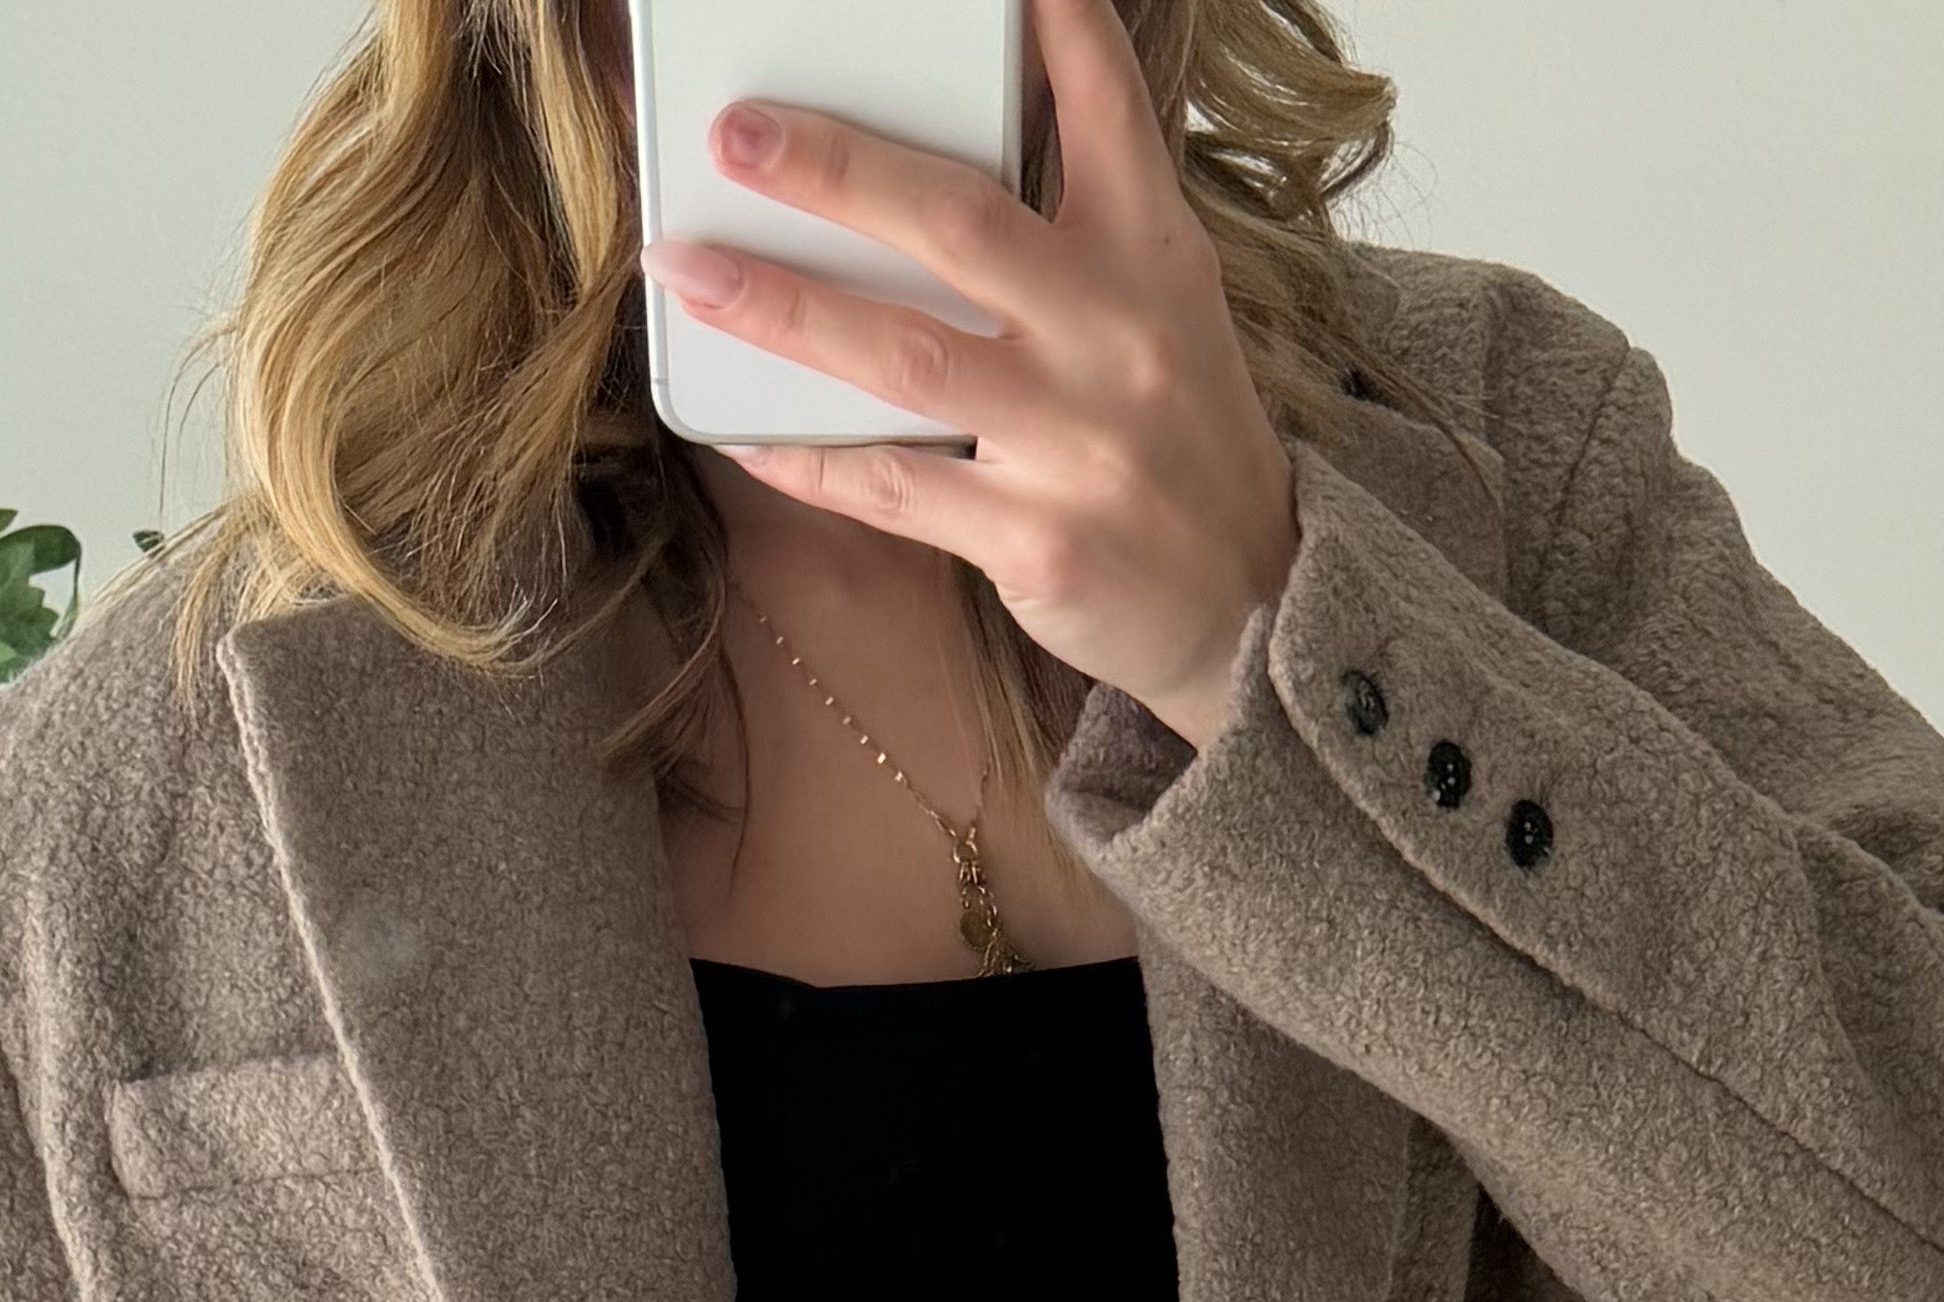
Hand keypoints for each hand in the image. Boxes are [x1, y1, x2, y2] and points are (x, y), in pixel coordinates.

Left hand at [652, 0, 1300, 749]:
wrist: (1252, 603)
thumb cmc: (1177, 441)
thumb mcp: (1165, 307)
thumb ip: (1080, 225)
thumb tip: (944, 169)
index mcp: (1151, 256)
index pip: (1106, 110)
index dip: (1055, 27)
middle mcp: (1117, 336)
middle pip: (958, 224)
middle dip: (836, 170)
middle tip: (739, 135)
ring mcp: (1076, 442)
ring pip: (906, 356)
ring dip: (783, 308)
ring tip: (691, 270)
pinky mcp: (1036, 541)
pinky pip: (895, 489)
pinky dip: (811, 458)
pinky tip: (744, 429)